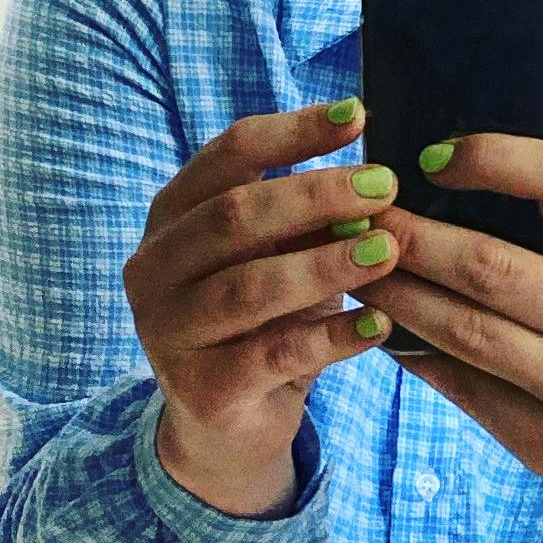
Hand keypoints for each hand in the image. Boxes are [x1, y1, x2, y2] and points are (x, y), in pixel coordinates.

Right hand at [125, 100, 401, 516]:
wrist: (226, 427)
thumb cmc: (260, 323)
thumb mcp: (277, 259)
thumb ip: (306, 219)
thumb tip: (376, 175)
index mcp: (171, 216)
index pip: (228, 154)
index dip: (294, 130)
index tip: (360, 116)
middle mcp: (154, 268)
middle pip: (235, 216)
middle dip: (317, 196)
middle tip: (386, 187)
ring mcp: (167, 331)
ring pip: (249, 287)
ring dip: (325, 265)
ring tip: (388, 251)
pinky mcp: (199, 390)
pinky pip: (271, 355)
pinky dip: (331, 337)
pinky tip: (380, 325)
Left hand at [373, 135, 542, 542]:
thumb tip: (446, 179)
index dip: (488, 158)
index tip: (430, 156)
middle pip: (487, 265)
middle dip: (409, 237)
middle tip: (357, 214)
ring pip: (461, 331)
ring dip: (394, 295)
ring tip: (352, 268)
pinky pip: (461, 387)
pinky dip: (413, 351)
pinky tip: (383, 327)